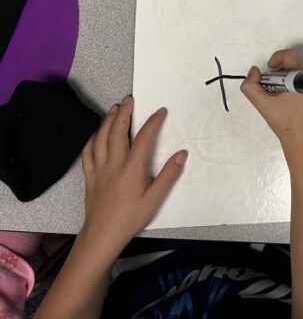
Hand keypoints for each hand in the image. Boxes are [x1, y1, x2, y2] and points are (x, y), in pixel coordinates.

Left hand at [80, 95, 186, 256]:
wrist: (102, 235)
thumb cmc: (130, 218)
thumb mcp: (155, 199)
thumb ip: (169, 175)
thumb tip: (181, 154)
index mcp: (132, 168)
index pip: (143, 137)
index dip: (153, 122)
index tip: (160, 111)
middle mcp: (114, 164)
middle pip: (117, 131)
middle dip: (124, 113)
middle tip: (130, 100)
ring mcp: (99, 169)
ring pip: (100, 138)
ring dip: (107, 121)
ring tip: (114, 109)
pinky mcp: (90, 176)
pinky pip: (88, 153)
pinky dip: (92, 140)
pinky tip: (95, 134)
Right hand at [241, 49, 302, 155]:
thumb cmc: (287, 124)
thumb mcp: (263, 105)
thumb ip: (251, 86)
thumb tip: (255, 71)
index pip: (290, 55)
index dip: (277, 58)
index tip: (272, 69)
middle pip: (297, 63)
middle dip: (283, 72)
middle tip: (277, 88)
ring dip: (294, 77)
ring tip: (288, 95)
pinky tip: (298, 98)